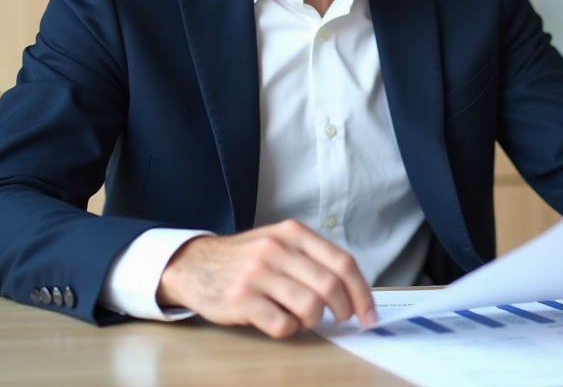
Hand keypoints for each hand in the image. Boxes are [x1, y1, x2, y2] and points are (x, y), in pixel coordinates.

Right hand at [156, 219, 376, 337]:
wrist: (194, 264)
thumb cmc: (244, 259)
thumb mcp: (279, 243)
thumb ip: (312, 259)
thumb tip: (353, 289)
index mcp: (293, 233)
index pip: (342, 262)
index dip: (362, 291)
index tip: (368, 313)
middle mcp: (276, 249)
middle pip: (330, 286)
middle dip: (344, 309)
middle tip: (342, 319)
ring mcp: (257, 274)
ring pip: (309, 307)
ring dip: (313, 320)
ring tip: (302, 317)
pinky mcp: (241, 299)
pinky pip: (282, 324)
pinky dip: (288, 329)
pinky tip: (278, 320)